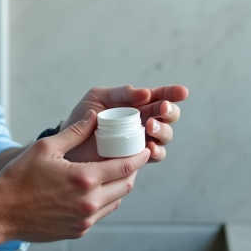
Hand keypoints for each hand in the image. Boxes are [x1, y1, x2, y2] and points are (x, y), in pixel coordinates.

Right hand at [0, 110, 148, 242]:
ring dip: (119, 186)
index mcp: (84, 179)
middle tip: (130, 157)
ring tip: (114, 172)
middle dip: (131, 170)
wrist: (0, 212)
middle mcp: (89, 202)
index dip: (139, 157)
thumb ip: (75, 132)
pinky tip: (95, 189)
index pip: (125, 167)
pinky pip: (101, 214)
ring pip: (116, 201)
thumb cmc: (19, 177)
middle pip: (126, 185)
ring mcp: (85, 220)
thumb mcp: (46, 147)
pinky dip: (105, 200)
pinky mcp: (78, 231)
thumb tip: (94, 117)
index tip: (146, 148)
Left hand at [60, 84, 188, 163]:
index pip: (159, 96)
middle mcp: (143, 121)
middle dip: (169, 112)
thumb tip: (145, 93)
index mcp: (136, 103)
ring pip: (164, 136)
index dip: (172, 93)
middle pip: (168, 117)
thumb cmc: (82, 117)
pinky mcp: (136, 158)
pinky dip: (155, 151)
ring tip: (150, 126)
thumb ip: (121, 94)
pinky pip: (154, 155)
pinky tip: (149, 148)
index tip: (182, 92)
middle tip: (162, 110)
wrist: (68, 143)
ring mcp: (141, 140)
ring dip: (162, 131)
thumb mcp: (98, 98)